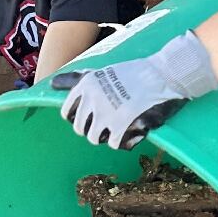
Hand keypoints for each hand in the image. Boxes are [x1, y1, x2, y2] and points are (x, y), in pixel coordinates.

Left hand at [53, 30, 217, 149]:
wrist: (165, 73)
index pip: (67, 113)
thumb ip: (74, 80)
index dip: (80, 117)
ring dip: (108, 135)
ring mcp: (106, 113)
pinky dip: (124, 141)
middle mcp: (92, 99)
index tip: (94, 114)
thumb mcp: (99, 72)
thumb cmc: (133, 73)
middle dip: (95, 127)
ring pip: (96, 138)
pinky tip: (134, 129)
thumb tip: (52, 84)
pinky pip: (115, 144)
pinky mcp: (123, 125)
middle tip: (112, 119)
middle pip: (81, 128)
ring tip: (122, 125)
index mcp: (85, 86)